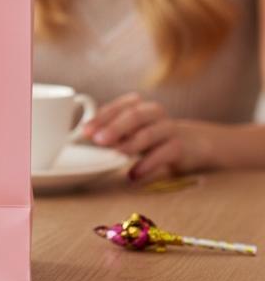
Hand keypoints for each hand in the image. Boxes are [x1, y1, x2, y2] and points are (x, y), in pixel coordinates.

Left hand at [81, 93, 209, 180]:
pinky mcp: (180, 147)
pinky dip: (147, 164)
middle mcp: (153, 113)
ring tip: (116, 155)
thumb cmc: (154, 138)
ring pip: (149, 133)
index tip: (85, 131)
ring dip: (130, 144)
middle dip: (114, 127)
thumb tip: (88, 138)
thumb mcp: (133, 132)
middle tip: (98, 140)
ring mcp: (168, 129)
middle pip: (134, 115)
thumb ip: (114, 133)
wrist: (195, 144)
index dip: (101, 118)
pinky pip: (164, 153)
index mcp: (138, 106)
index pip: (118, 107)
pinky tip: (134, 175)